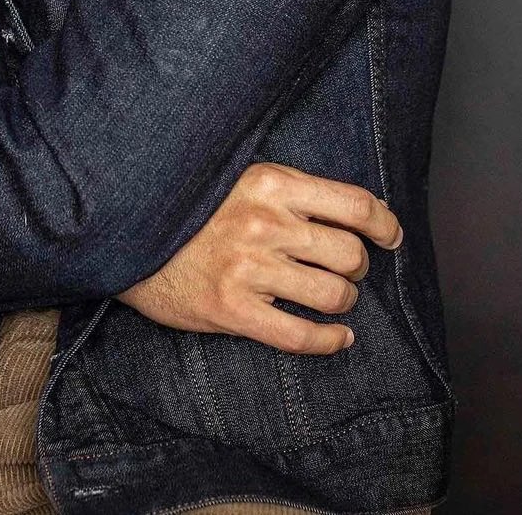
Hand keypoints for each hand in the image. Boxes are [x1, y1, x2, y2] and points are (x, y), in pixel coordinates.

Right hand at [115, 161, 402, 353]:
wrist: (131, 235)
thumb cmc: (196, 208)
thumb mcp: (244, 180)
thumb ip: (295, 193)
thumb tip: (363, 212)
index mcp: (271, 183)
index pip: (354, 204)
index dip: (384, 224)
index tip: (391, 236)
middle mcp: (264, 223)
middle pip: (350, 255)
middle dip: (356, 268)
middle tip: (342, 270)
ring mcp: (247, 268)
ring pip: (332, 295)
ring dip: (341, 301)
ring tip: (330, 297)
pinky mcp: (231, 309)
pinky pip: (301, 335)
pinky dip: (330, 341)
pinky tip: (337, 338)